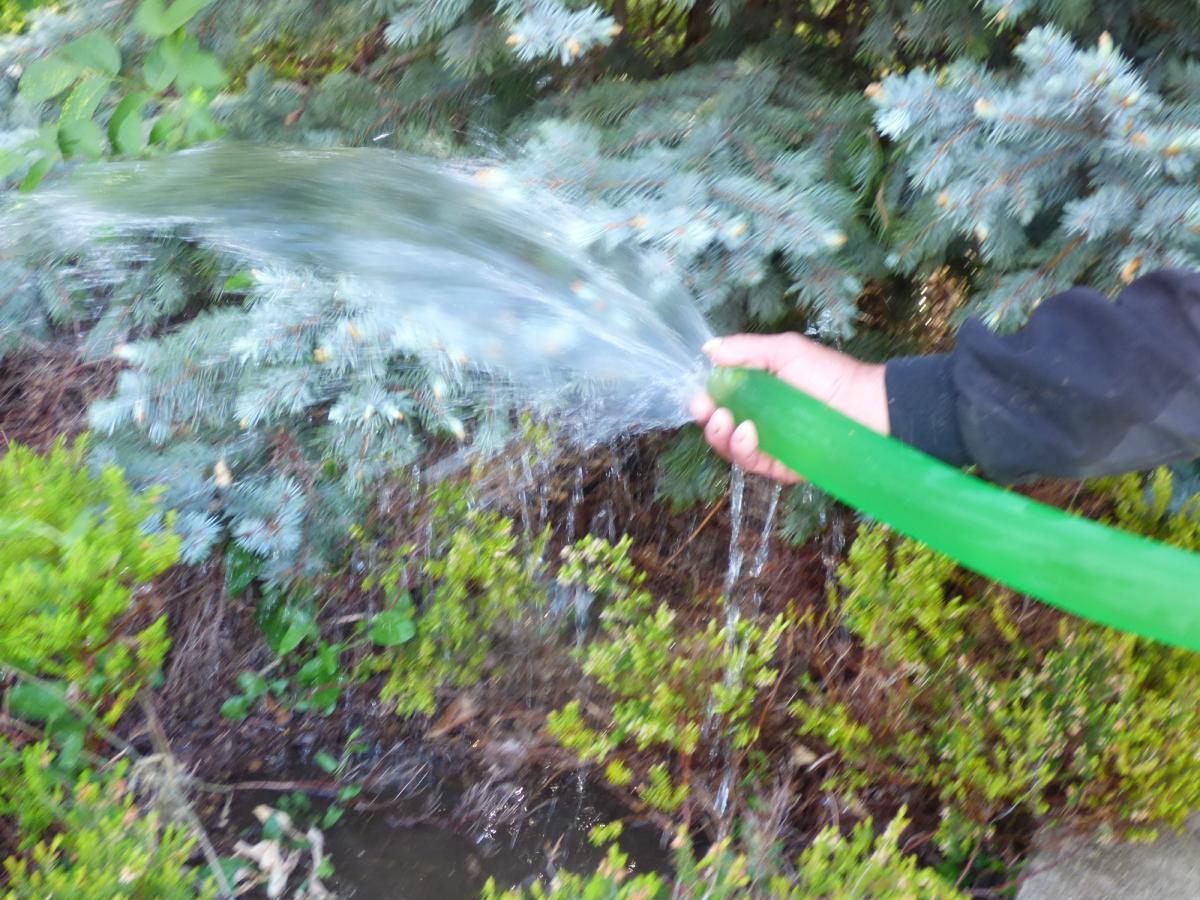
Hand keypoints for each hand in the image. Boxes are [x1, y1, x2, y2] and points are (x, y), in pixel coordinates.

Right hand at [689, 332, 889, 482]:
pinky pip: (754, 464)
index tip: (700, 396)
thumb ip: (746, 350)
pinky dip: (744, 451)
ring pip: (731, 449)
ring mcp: (769, 446)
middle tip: (707, 410)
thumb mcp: (785, 351)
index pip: (720, 403)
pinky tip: (747, 433)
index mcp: (755, 395)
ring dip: (721, 437)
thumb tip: (709, 349)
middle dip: (707, 421)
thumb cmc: (828, 374)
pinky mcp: (782, 466)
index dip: (705, 402)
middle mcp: (758, 422)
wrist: (865, 404)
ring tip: (728, 421)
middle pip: (720, 429)